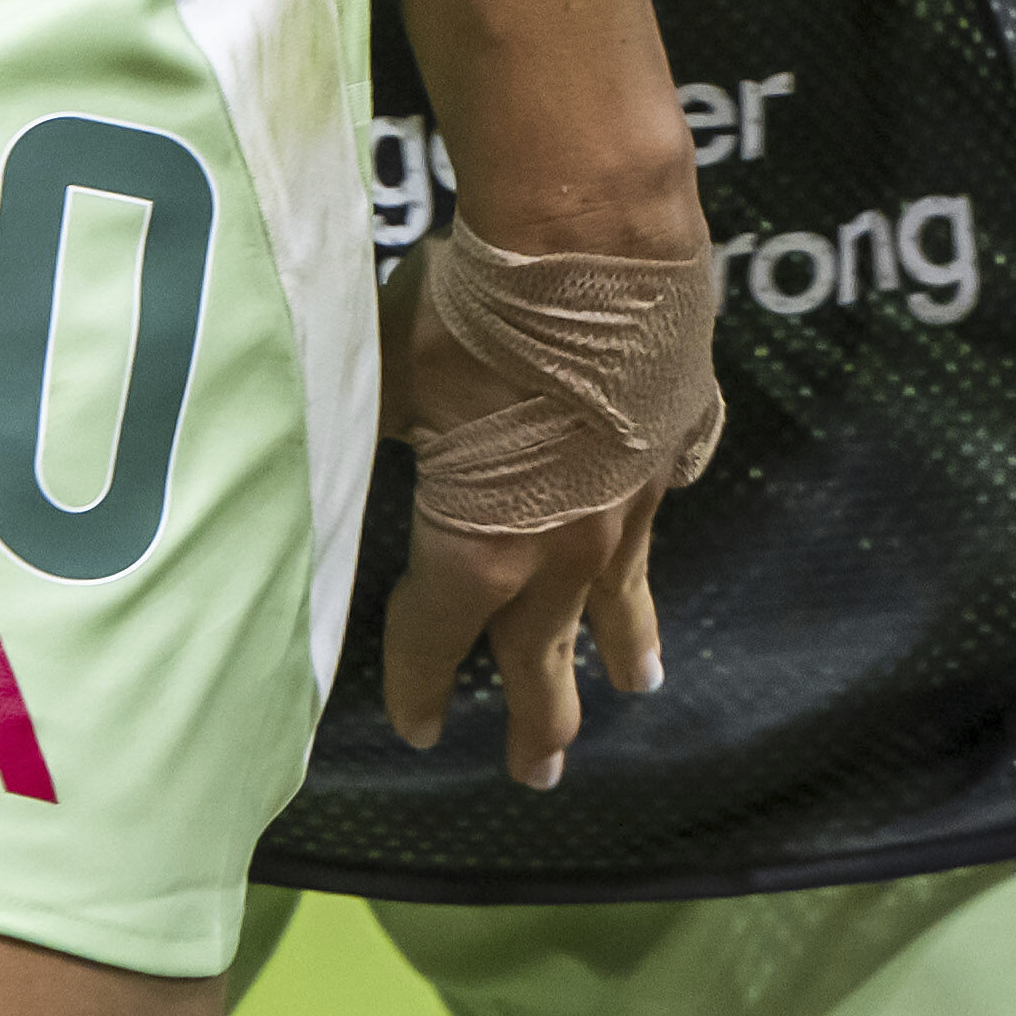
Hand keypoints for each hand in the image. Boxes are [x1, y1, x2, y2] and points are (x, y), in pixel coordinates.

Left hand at [376, 199, 725, 789]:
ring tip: (639, 685)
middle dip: (541, 722)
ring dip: (626, 644)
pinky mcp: (678, 438)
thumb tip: (336, 440)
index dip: (418, 688)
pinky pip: (669, 490)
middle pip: (546, 656)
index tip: (417, 731)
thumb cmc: (468, 318)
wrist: (593, 239)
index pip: (434, 640)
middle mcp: (565, 547)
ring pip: (625, 592)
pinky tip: (664, 511)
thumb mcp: (387, 379)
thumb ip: (367, 430)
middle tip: (540, 776)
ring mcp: (633, 497)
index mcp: (481, 550)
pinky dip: (660, 509)